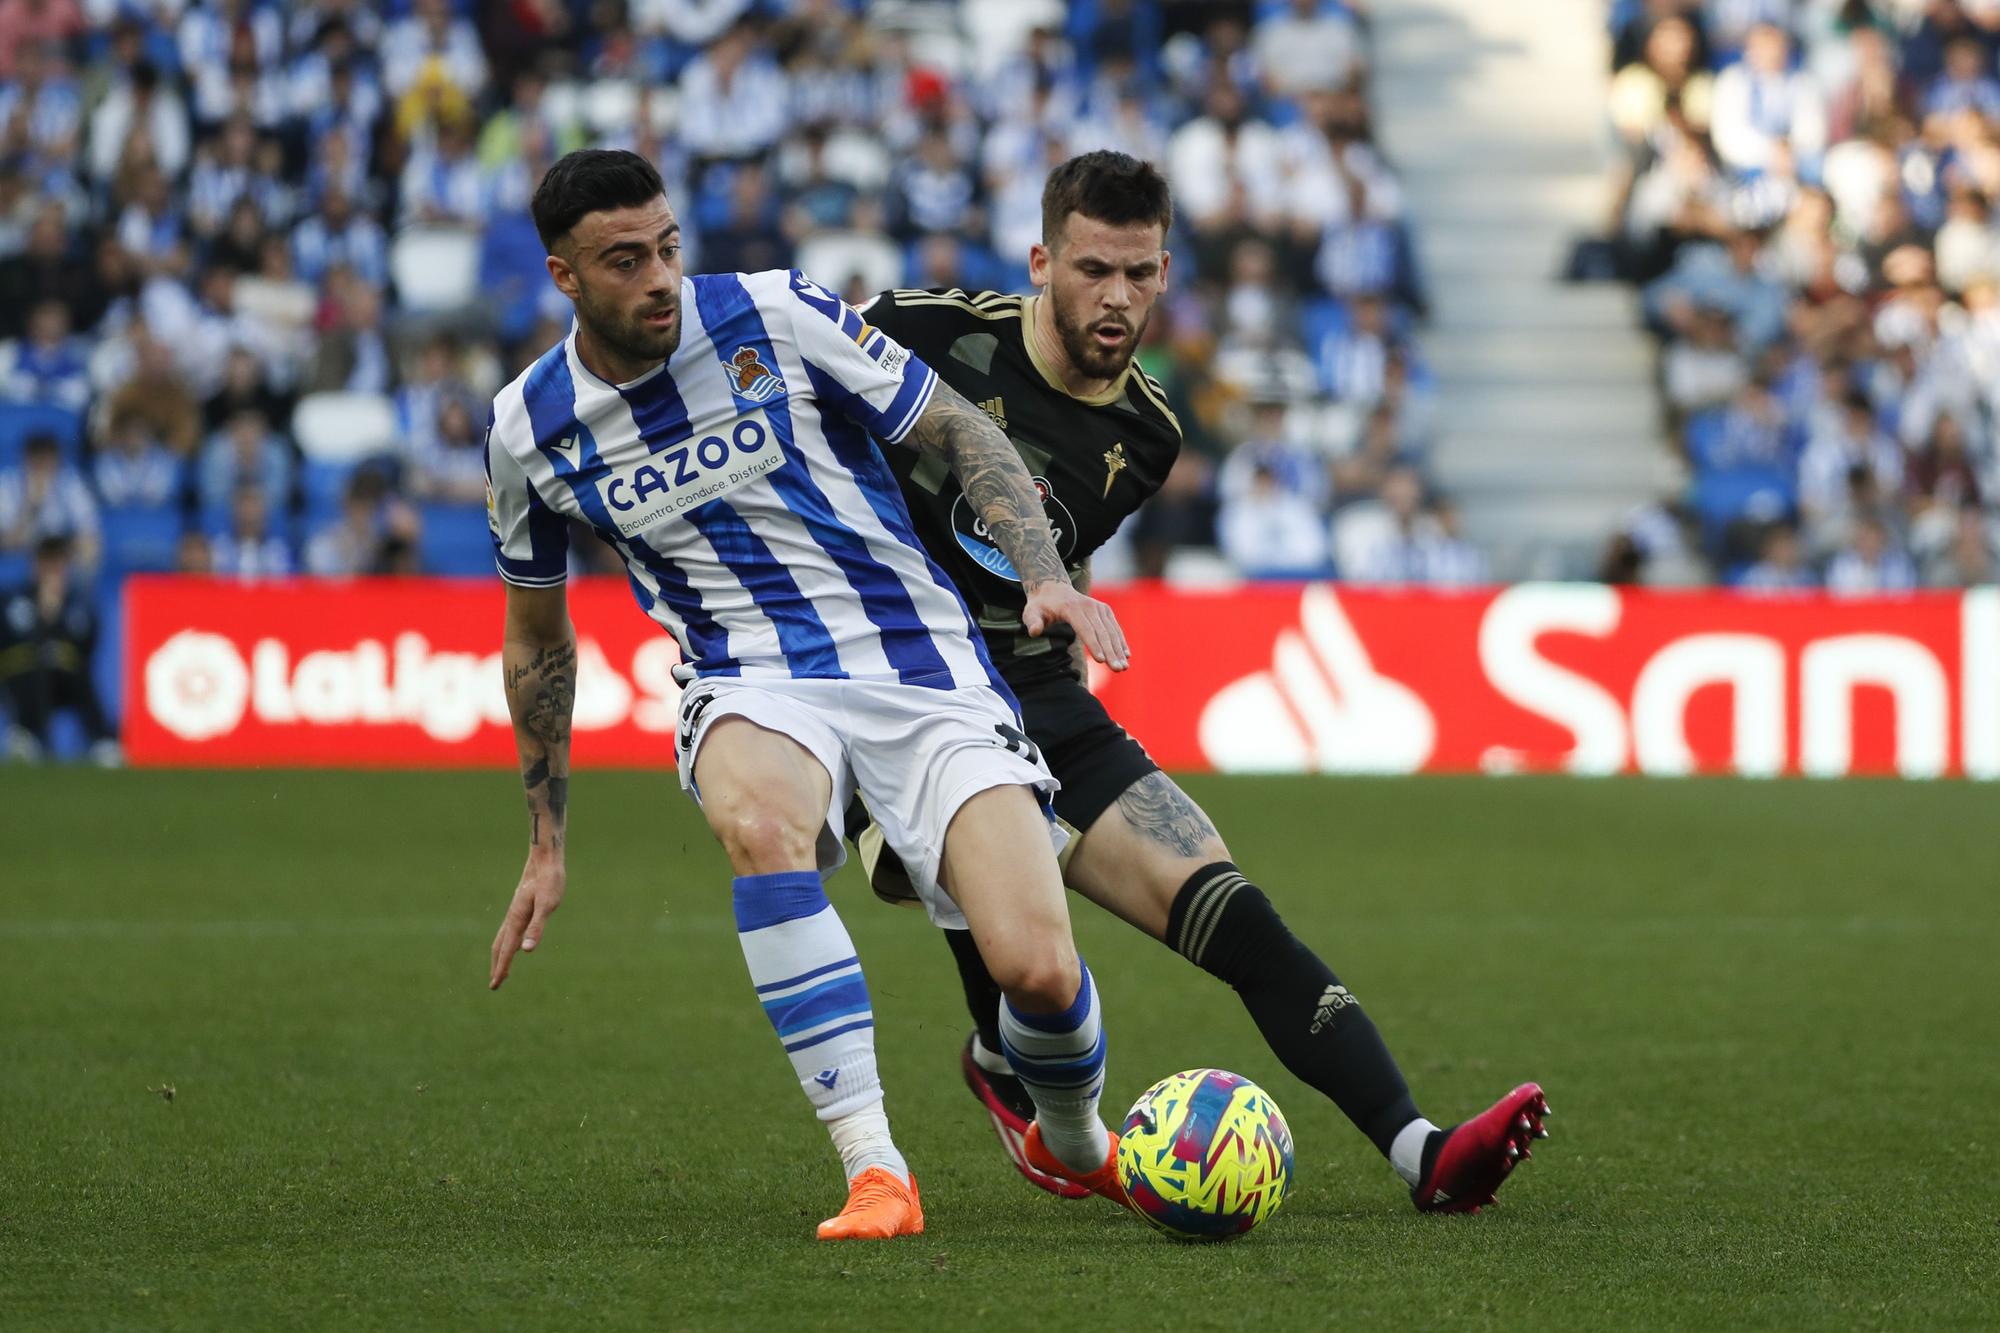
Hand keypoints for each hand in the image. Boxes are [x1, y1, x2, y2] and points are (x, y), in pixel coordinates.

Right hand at [489, 851, 564, 989]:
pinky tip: (515, 945)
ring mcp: (516, 913)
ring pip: (503, 939)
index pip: (506, 950)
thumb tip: (526, 950)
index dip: (501, 968)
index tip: (495, 985)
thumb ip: (537, 927)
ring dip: (501, 955)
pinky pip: (510, 931)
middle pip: (500, 947)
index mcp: (516, 921)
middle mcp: (512, 918)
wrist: (544, 859)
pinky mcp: (521, 908)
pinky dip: (508, 943)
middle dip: (497, 966)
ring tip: (503, 970)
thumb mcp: (547, 905)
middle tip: (495, 984)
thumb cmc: (549, 881)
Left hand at [1022, 581, 1129, 671]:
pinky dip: (1121, 641)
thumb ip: (1032, 622)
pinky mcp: (1104, 610)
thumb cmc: (1041, 606)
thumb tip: (1035, 632)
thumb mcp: (1031, 612)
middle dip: (1111, 652)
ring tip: (1123, 667)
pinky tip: (1126, 655)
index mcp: (1071, 607)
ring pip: (1111, 631)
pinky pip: (1115, 627)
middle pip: (1101, 632)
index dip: (1093, 644)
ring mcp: (1099, 607)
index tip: (1101, 660)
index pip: (1085, 628)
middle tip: (1117, 669)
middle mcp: (1088, 605)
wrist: (1053, 589)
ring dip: (1119, 649)